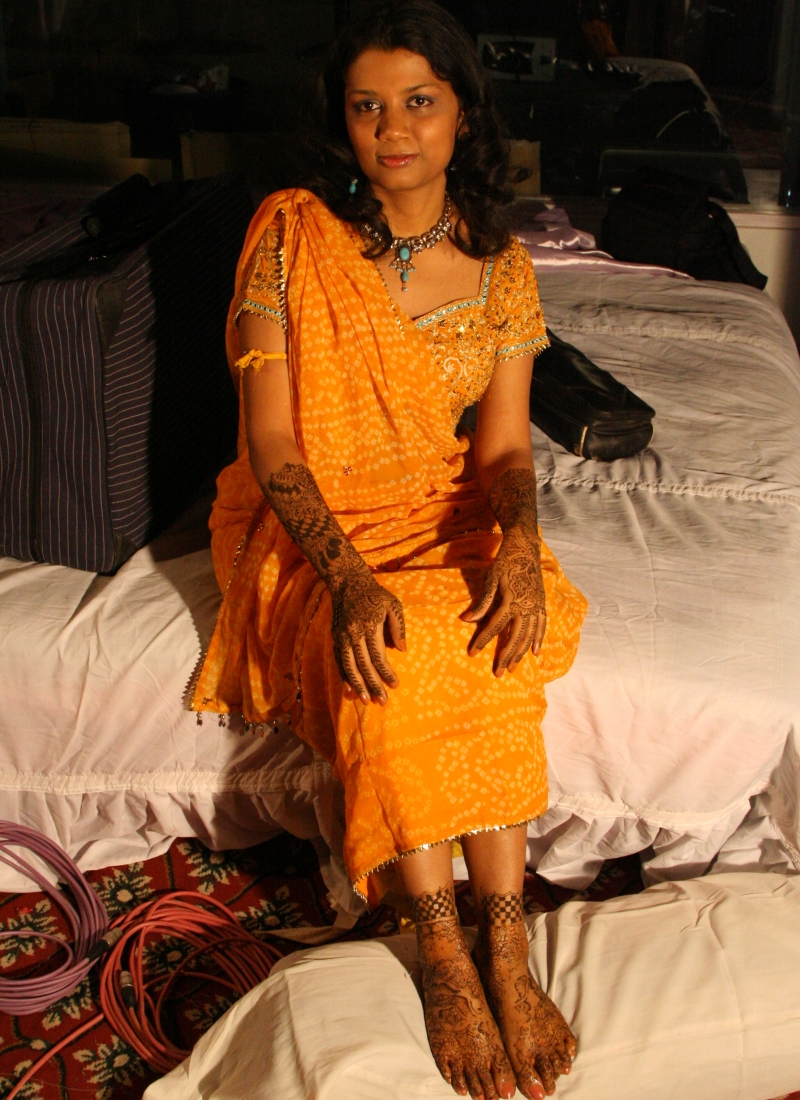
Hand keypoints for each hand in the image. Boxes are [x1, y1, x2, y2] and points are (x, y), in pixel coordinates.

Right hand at [329, 567, 406, 704]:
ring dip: (358, 685)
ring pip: (349, 666)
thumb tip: (403, 650)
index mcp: (370, 626)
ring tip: (365, 700)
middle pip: (364, 665)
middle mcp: (353, 634)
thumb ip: (398, 627)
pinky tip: (349, 691)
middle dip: (373, 685)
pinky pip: (340, 662)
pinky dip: (344, 677)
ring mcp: (342, 637)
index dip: (386, 672)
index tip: (395, 685)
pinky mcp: (336, 638)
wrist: (348, 583)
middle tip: (382, 701)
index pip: (378, 656)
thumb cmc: (375, 595)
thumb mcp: (393, 605)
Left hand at [461, 527, 545, 675]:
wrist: (525, 549)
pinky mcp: (542, 604)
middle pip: (515, 638)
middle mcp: (526, 607)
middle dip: (505, 657)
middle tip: (497, 673)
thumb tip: (466, 620)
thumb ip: (482, 602)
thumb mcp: (491, 580)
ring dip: (520, 653)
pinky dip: (539, 640)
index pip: (494, 626)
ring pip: (529, 636)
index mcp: (510, 601)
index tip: (472, 653)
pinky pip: (542, 626)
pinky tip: (534, 653)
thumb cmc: (504, 563)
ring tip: (512, 668)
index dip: (483, 640)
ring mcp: (536, 607)